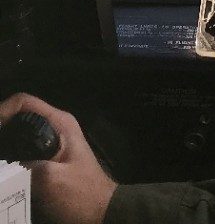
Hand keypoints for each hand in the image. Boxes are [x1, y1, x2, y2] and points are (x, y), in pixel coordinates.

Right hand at [0, 94, 116, 223]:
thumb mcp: (50, 180)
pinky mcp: (48, 160)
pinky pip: (23, 153)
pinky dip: (11, 161)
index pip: (23, 103)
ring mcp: (52, 144)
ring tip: (0, 166)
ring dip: (6, 148)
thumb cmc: (81, 195)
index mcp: (59, 123)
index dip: (2, 112)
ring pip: (19, 137)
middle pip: (18, 119)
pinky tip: (6, 174)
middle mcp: (55, 128)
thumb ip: (23, 168)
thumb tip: (4, 167)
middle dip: (2, 132)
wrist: (102, 214)